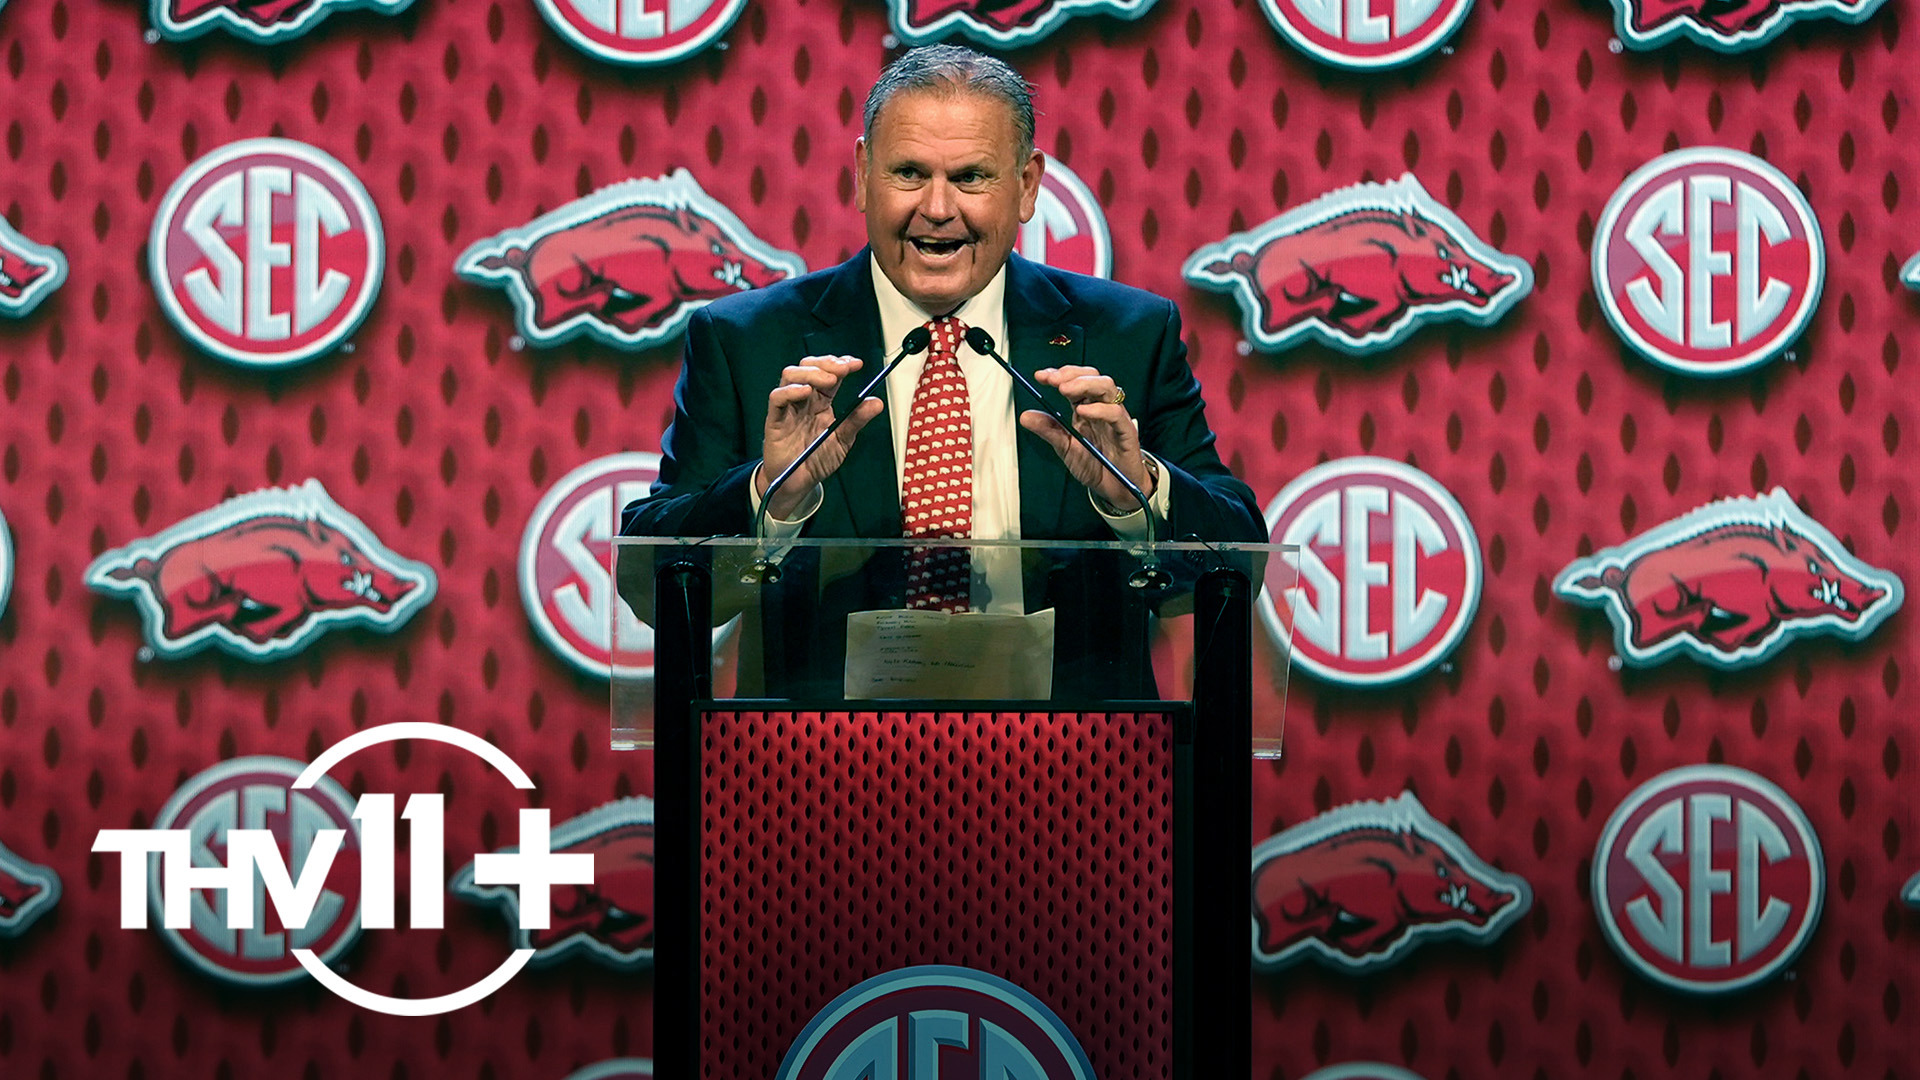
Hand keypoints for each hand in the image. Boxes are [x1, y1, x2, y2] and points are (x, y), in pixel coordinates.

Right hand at [757, 355, 883, 519]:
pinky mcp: (775, 420)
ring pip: (791, 375)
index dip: (841, 364)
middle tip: (842, 369)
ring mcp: (788, 407)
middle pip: (808, 367)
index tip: (856, 364)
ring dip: (811, 372)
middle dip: (826, 363)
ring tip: (829, 380)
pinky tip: (806, 392)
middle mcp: (804, 400)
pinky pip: (777, 398)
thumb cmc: (816, 459)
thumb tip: (876, 402)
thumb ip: (857, 420)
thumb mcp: (843, 439)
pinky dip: (790, 391)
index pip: (830, 373)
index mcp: (821, 401)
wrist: (798, 483)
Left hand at [1019, 365, 1154, 511]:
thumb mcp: (1065, 447)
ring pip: (1107, 387)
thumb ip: (1048, 430)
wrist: (1115, 488)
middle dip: (1071, 374)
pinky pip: (1115, 413)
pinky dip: (1099, 409)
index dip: (1058, 374)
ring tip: (1065, 390)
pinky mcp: (1126, 431)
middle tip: (1052, 380)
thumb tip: (1025, 416)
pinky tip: (1083, 411)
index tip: (1040, 376)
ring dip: (1084, 384)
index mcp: (1086, 408)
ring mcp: (1115, 417)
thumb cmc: (1096, 465)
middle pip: (1092, 376)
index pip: (1074, 381)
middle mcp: (1101, 408)